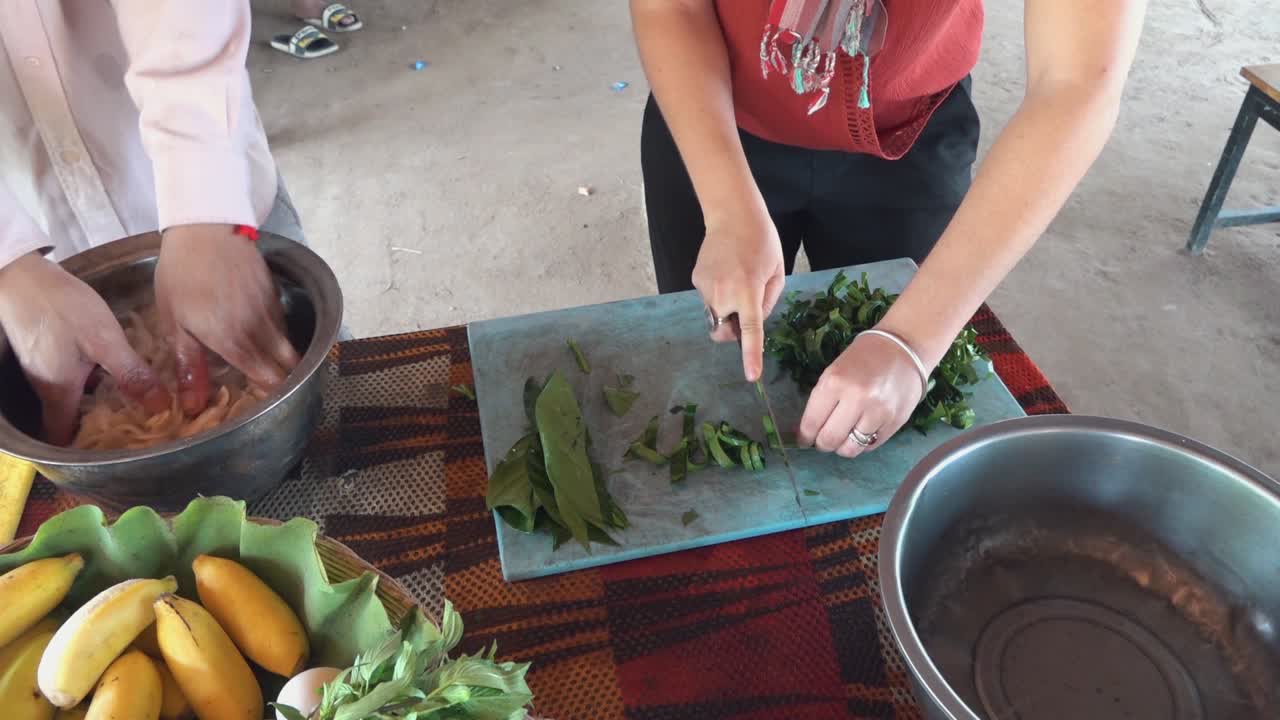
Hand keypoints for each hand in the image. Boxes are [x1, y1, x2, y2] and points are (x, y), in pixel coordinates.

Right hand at [0, 254, 170, 444]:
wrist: (20, 274)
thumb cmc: (61, 308)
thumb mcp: (104, 342)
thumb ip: (131, 374)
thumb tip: (161, 407)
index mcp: (59, 392)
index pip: (64, 437)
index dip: (85, 450)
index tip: (117, 453)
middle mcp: (46, 386)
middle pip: (69, 418)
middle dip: (98, 426)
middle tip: (136, 426)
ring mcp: (41, 368)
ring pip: (71, 395)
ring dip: (97, 400)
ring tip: (134, 401)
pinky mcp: (44, 350)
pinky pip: (69, 375)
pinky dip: (90, 379)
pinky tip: (114, 368)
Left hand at [154, 225, 298, 414]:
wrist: (204, 229)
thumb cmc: (180, 276)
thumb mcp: (175, 322)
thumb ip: (190, 365)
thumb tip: (192, 405)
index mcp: (230, 339)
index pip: (267, 377)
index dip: (270, 394)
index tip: (263, 403)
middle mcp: (257, 327)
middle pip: (288, 366)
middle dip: (284, 382)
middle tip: (270, 391)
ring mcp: (270, 310)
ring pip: (288, 346)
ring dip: (282, 360)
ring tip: (268, 366)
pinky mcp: (275, 295)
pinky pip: (283, 325)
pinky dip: (278, 337)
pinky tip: (261, 336)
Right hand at [692, 204, 784, 381]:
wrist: (732, 215)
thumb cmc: (762, 242)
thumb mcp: (776, 273)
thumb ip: (766, 303)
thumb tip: (751, 323)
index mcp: (748, 292)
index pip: (749, 332)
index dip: (750, 355)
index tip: (751, 376)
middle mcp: (723, 293)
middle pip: (725, 330)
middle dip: (733, 328)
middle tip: (746, 307)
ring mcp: (705, 287)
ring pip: (716, 314)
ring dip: (726, 307)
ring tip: (736, 278)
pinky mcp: (696, 280)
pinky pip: (708, 299)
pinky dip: (718, 293)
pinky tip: (725, 271)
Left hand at [797, 331, 926, 457]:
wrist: (903, 347)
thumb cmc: (863, 357)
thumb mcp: (834, 371)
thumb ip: (821, 400)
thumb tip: (808, 430)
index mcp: (835, 383)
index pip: (811, 423)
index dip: (804, 436)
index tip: (804, 440)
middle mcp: (857, 399)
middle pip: (829, 440)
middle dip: (821, 444)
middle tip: (822, 441)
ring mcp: (878, 413)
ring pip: (850, 449)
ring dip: (842, 447)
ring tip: (842, 438)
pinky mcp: (895, 422)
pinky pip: (870, 446)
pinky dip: (861, 443)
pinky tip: (860, 432)